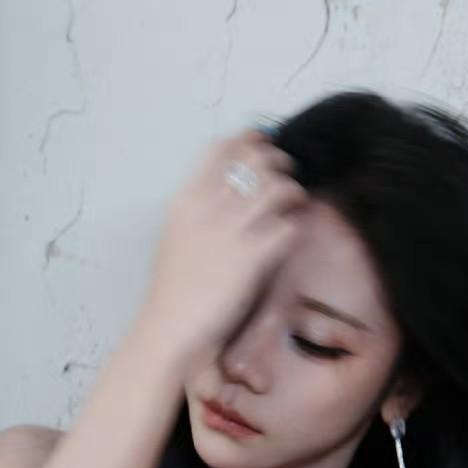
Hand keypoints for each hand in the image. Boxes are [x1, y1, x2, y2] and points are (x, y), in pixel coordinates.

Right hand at [140, 128, 306, 366]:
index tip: (262, 140)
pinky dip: (295, 226)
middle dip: (277, 161)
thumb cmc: (172, 290)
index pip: (220, 150)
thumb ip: (198, 211)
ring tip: (297, 200)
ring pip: (276, 189)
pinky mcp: (251, 259)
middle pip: (253, 162)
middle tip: (288, 171)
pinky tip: (295, 232)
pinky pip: (287, 227)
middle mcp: (208, 207)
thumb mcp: (175, 236)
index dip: (246, 139)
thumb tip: (225, 195)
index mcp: (186, 199)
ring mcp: (230, 232)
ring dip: (292, 191)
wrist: (170, 327)